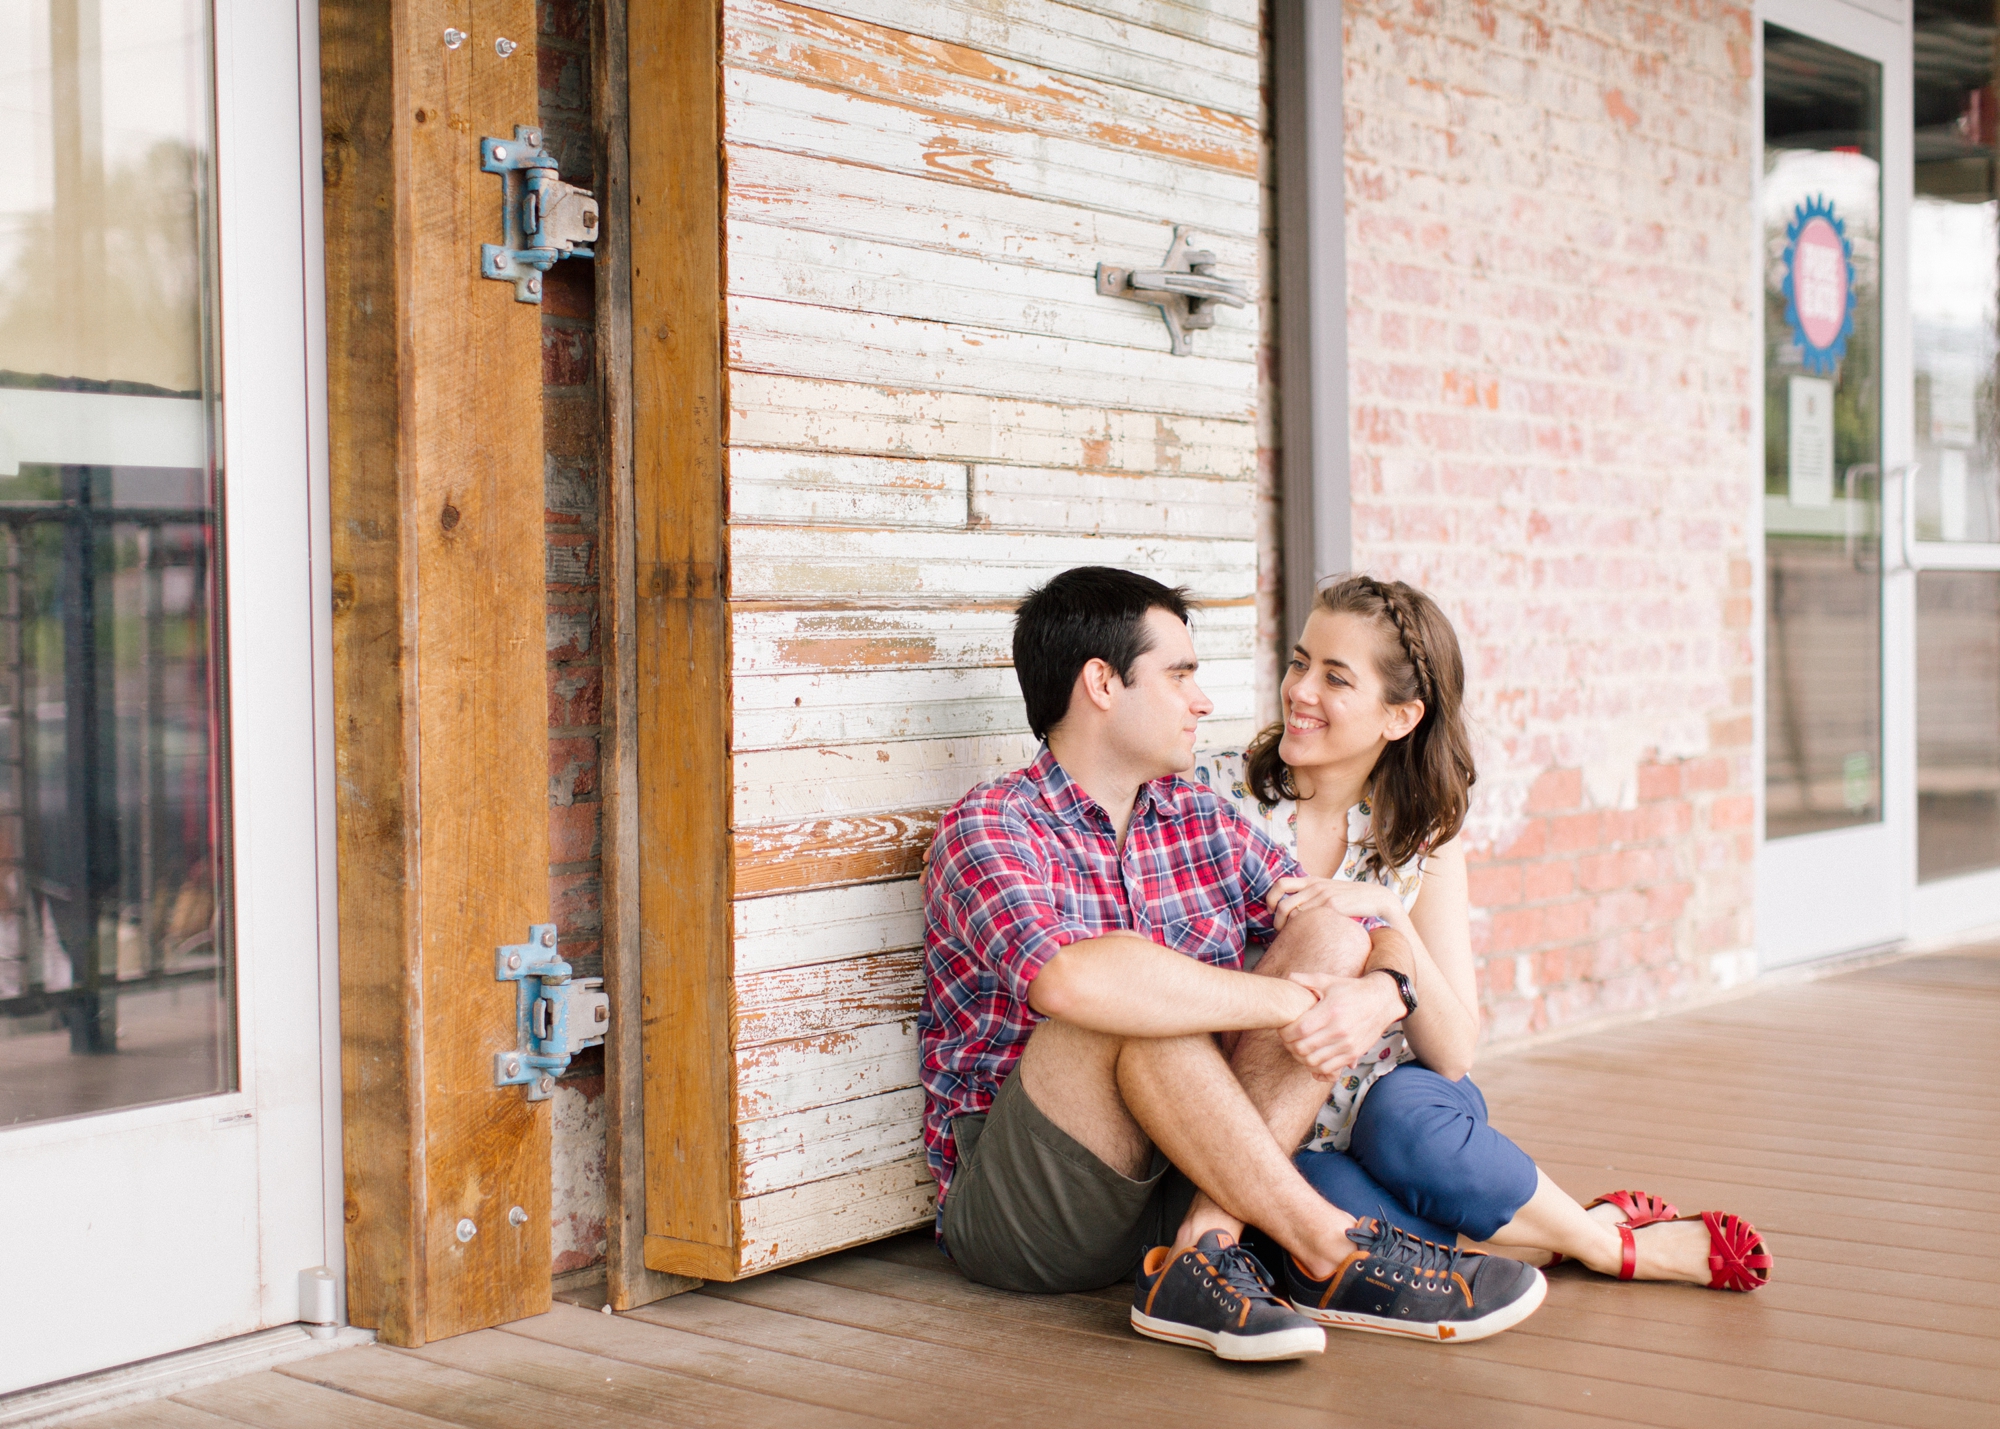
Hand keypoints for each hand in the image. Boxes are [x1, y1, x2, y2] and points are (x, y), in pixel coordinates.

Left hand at [1266, 875, 1395, 929]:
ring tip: (1291, 936)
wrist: (1375, 897)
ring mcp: (1323, 895)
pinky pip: (1309, 918)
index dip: (1270, 898)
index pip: (1280, 884)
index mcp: (1312, 880)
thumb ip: (1312, 894)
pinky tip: (1307, 937)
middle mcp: (1315, 886)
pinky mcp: (1333, 906)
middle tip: (1279, 930)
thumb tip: (1293, 908)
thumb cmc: (1350, 899)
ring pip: (1293, 913)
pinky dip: (1303, 928)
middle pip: (1282, 904)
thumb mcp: (1328, 890)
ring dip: (1287, 927)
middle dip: (1276, 920)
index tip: (1271, 910)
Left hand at [1277, 971, 1405, 1077]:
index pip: (1299, 1029)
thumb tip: (1287, 977)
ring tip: (1298, 1048)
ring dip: (1300, 1057)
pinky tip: (1312, 1057)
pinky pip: (1329, 1069)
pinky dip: (1316, 1067)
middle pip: (1303, 1047)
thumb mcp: (1329, 980)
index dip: (1285, 1032)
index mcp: (1331, 1011)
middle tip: (1287, 1039)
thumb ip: (1306, 980)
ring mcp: (1347, 1045)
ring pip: (1314, 1061)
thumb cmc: (1352, 990)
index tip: (1283, 1029)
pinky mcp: (1353, 1054)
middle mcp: (1339, 1030)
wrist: (1381, 1001)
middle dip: (1289, 1045)